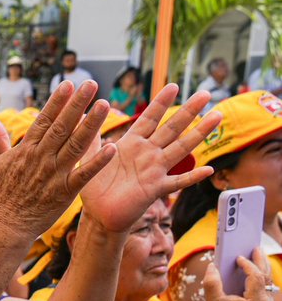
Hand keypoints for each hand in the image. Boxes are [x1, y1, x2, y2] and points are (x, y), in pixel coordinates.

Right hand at [0, 80, 115, 243]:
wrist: (4, 226)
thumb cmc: (1, 195)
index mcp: (26, 150)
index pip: (44, 120)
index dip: (57, 102)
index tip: (69, 84)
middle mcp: (41, 158)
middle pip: (62, 126)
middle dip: (77, 104)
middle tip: (91, 85)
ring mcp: (54, 175)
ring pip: (76, 145)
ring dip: (91, 125)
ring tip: (105, 105)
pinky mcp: (65, 192)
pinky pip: (84, 174)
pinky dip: (98, 162)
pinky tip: (112, 148)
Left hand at [80, 85, 219, 232]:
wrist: (98, 214)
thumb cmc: (95, 186)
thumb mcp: (91, 157)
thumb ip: (91, 137)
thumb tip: (84, 112)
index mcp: (132, 144)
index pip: (149, 119)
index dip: (161, 103)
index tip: (174, 86)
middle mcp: (147, 154)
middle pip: (171, 128)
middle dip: (188, 111)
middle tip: (206, 93)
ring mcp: (154, 170)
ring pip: (180, 148)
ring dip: (199, 134)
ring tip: (216, 117)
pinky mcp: (155, 188)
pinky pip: (177, 182)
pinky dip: (192, 176)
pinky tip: (207, 169)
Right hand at [203, 250, 276, 300]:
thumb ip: (212, 282)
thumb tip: (212, 265)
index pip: (256, 277)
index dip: (248, 265)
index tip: (238, 257)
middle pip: (266, 276)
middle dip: (260, 261)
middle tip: (256, 247)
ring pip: (268, 281)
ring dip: (261, 268)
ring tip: (257, 255)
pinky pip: (265, 287)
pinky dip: (259, 277)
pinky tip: (254, 269)